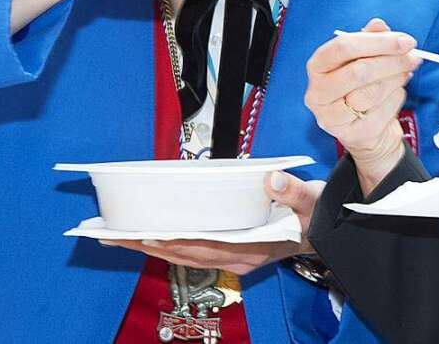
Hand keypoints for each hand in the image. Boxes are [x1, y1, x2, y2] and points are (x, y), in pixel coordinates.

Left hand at [100, 171, 323, 275]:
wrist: (325, 228)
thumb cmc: (316, 215)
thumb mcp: (311, 201)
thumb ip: (293, 191)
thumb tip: (271, 181)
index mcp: (254, 246)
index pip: (205, 245)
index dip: (174, 241)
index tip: (146, 234)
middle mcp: (239, 256)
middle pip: (185, 253)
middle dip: (147, 246)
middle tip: (113, 236)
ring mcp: (235, 256)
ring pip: (185, 255)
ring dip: (151, 247)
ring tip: (120, 238)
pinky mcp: (233, 250)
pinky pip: (193, 250)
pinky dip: (169, 244)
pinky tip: (151, 236)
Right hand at [305, 19, 420, 193]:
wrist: (365, 130)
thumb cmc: (361, 87)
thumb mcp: (362, 58)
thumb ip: (369, 39)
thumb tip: (379, 25)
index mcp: (318, 66)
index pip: (343, 48)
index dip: (378, 42)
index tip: (404, 40)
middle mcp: (318, 93)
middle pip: (359, 71)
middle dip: (392, 61)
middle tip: (413, 57)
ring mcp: (332, 117)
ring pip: (373, 92)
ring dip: (397, 79)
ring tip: (405, 72)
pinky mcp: (352, 134)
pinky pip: (383, 111)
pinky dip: (397, 98)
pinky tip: (396, 93)